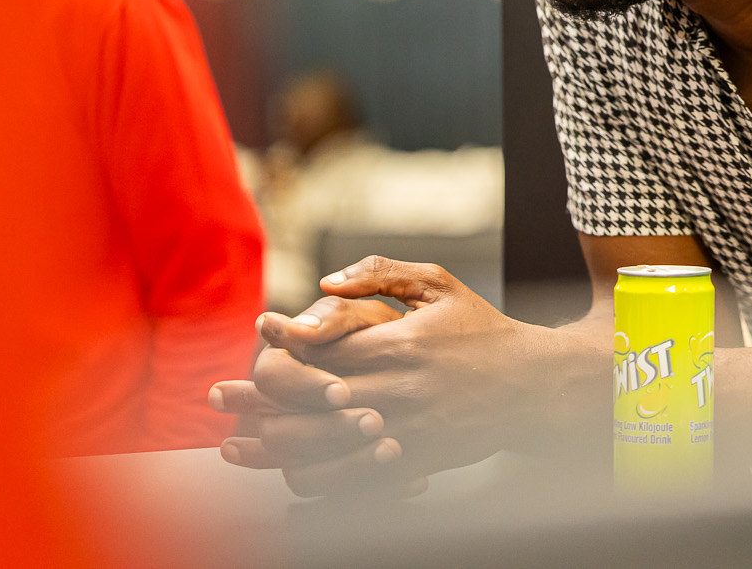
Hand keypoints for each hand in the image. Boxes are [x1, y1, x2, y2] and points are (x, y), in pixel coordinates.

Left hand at [216, 258, 583, 495]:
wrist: (534, 386)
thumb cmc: (481, 329)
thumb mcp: (440, 284)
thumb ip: (382, 272)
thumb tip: (325, 281)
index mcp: (400, 343)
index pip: (324, 346)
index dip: (283, 340)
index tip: (258, 330)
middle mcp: (397, 390)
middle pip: (309, 399)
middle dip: (255, 398)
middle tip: (217, 395)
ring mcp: (404, 429)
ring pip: (322, 445)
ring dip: (269, 447)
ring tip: (232, 445)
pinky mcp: (413, 461)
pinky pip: (352, 478)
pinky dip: (314, 478)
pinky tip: (285, 473)